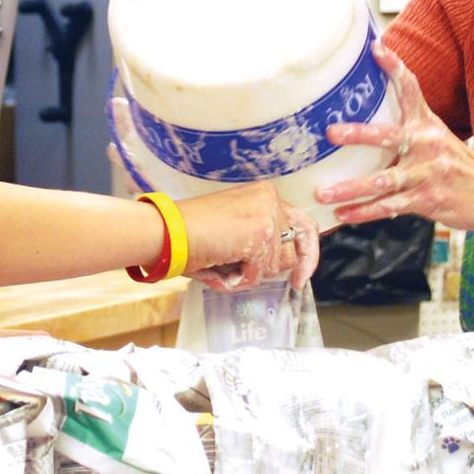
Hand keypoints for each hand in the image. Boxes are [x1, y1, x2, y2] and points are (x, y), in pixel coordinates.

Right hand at [176, 183, 317, 290]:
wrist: (167, 231)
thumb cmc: (190, 233)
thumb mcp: (235, 229)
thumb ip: (260, 240)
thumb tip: (286, 268)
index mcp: (264, 195)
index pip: (302, 225)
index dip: (306, 253)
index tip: (300, 277)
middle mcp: (271, 199)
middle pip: (291, 250)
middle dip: (269, 268)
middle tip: (240, 274)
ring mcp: (268, 216)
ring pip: (277, 265)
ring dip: (250, 274)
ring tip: (220, 262)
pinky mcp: (262, 233)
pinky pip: (260, 273)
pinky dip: (239, 279)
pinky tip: (219, 265)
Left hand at [317, 42, 473, 228]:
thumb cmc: (458, 165)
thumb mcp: (437, 137)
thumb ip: (408, 129)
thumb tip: (366, 125)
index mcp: (427, 124)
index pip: (411, 89)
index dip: (394, 67)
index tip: (375, 48)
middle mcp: (427, 144)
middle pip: (389, 135)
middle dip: (358, 134)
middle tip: (331, 133)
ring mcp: (428, 173)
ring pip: (383, 180)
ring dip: (350, 188)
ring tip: (322, 192)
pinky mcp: (429, 199)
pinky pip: (390, 207)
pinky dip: (364, 212)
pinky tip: (343, 214)